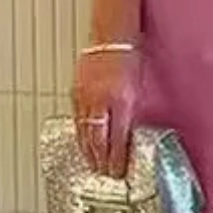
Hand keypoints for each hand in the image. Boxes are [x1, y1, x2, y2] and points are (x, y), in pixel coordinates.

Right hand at [70, 47, 138, 176]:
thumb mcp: (137, 88)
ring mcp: (85, 97)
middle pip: (98, 140)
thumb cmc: (128, 58)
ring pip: (85, 132)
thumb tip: (126, 134)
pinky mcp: (76, 92)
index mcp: (120, 100)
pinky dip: (80, 135)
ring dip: (89, 152)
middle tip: (105, 175)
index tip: (118, 172)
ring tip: (93, 165)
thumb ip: (130, 112)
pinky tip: (82, 143)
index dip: (117, 159)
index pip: (117, 139)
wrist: (110, 37)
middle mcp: (100, 101)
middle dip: (102, 161)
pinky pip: (76, 120)